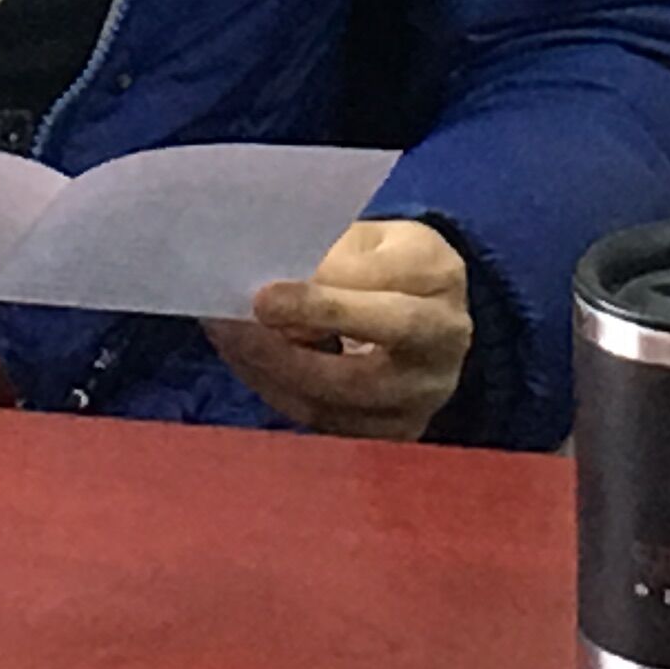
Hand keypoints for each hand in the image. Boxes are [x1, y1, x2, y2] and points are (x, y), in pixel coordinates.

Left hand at [205, 218, 473, 441]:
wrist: (430, 302)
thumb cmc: (390, 258)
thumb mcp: (372, 238)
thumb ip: (333, 262)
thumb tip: (272, 290)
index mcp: (440, 283)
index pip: (381, 308)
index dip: (320, 309)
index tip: (262, 300)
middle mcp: (440, 352)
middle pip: (359, 376)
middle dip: (286, 357)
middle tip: (231, 330)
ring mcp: (419, 401)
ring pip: (334, 407)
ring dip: (271, 376)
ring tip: (228, 342)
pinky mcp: (395, 431)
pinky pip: (326, 423)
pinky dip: (280, 391)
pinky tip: (250, 362)